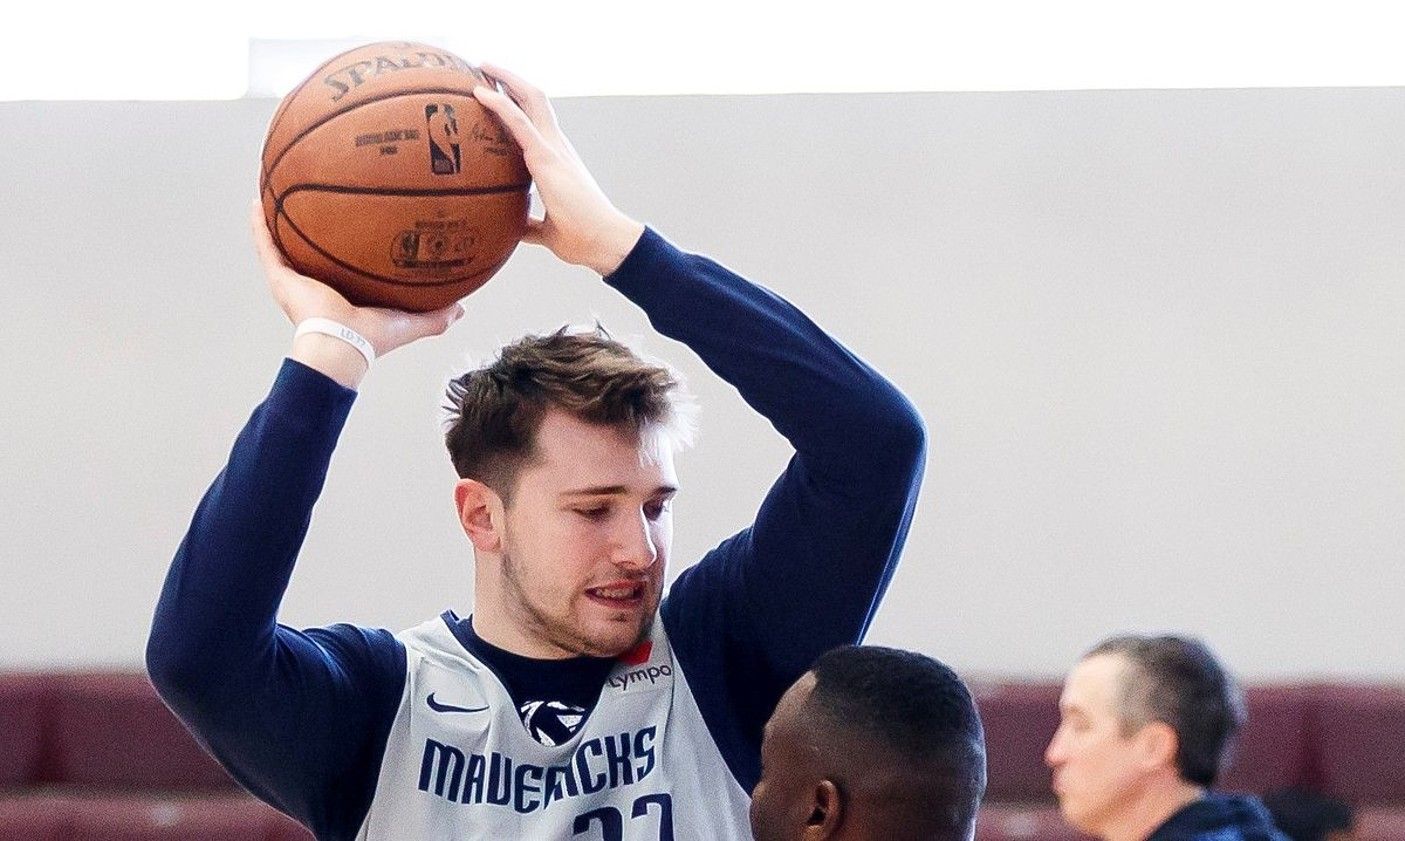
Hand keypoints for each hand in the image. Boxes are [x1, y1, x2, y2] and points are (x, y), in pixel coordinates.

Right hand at [252, 200, 463, 386]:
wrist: (344, 344)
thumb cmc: (375, 337)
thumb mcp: (412, 320)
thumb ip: (437, 314)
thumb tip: (462, 308)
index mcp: (343, 293)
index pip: (341, 264)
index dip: (344, 245)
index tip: (351, 221)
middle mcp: (316, 284)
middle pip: (310, 250)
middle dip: (310, 227)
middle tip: (312, 197)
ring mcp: (294, 281)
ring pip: (282, 244)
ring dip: (278, 220)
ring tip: (275, 191)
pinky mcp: (280, 278)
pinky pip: (266, 245)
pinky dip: (259, 225)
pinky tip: (257, 201)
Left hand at [472, 64, 644, 275]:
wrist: (603, 242)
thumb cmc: (581, 238)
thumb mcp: (547, 230)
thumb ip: (531, 225)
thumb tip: (515, 228)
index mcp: (558, 160)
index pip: (538, 120)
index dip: (519, 102)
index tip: (495, 91)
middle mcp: (558, 147)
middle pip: (535, 100)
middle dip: (511, 80)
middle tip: (484, 68)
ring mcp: (554, 149)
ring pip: (530, 100)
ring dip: (505, 80)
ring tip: (481, 66)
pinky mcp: (547, 158)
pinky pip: (520, 123)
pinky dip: (500, 105)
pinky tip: (481, 94)